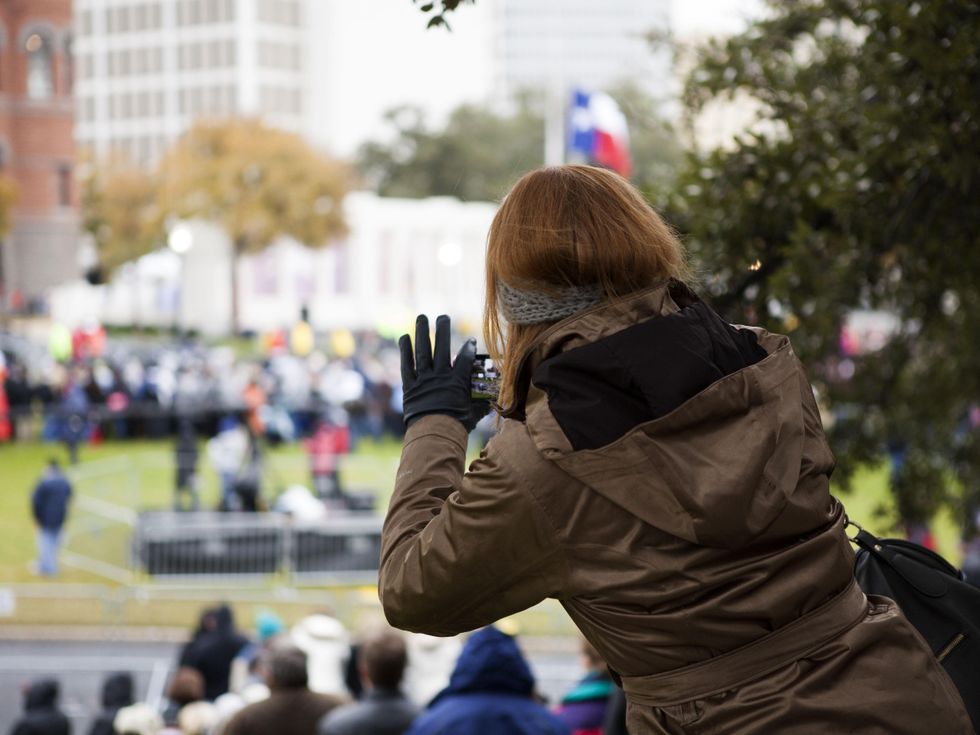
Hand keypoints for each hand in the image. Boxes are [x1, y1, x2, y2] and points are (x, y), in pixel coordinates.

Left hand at [399, 315, 487, 430]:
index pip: (465, 359)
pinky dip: (405, 351)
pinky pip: (406, 365)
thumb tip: (492, 402)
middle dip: (443, 330)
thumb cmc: (456, 426)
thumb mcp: (473, 414)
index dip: (469, 348)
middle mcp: (440, 376)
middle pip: (442, 347)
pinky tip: (404, 337)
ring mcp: (424, 379)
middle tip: (443, 316)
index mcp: (457, 381)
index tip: (471, 340)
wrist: (433, 435)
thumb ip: (481, 404)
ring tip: (422, 318)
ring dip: (422, 333)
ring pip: (423, 351)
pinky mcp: (410, 386)